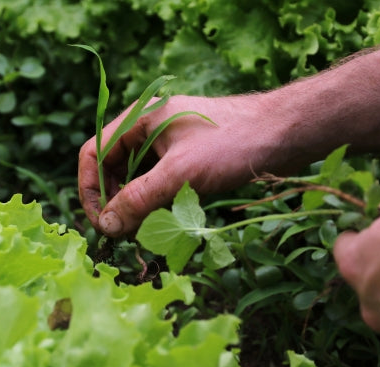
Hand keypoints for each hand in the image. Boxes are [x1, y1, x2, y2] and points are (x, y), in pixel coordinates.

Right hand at [78, 94, 300, 236]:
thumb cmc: (234, 142)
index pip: (94, 153)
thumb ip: (139, 199)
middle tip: (126, 235)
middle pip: (115, 169)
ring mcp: (170, 145)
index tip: (101, 223)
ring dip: (138, 207)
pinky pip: (162, 184)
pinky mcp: (189, 160)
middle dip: (116, 202)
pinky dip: (159, 204)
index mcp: (140, 119)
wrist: (288, 133)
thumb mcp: (180, 172)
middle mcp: (150, 130)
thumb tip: (106, 226)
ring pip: (139, 180)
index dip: (90, 189)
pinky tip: (167, 223)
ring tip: (147, 233)